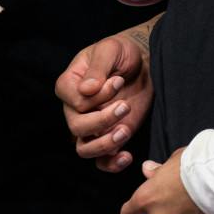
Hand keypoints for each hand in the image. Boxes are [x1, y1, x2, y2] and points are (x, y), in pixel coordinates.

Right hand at [56, 21, 155, 170]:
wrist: (144, 64)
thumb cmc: (122, 53)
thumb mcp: (110, 50)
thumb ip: (98, 67)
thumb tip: (86, 90)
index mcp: (69, 85)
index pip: (75, 102)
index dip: (97, 97)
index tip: (117, 81)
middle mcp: (74, 109)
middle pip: (77, 127)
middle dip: (103, 120)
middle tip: (124, 106)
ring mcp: (91, 126)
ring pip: (85, 149)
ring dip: (106, 144)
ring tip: (125, 130)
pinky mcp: (109, 137)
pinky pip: (101, 161)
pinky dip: (111, 164)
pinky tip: (127, 155)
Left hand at [121, 146, 213, 213]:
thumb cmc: (193, 165)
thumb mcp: (172, 161)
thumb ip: (158, 171)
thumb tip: (147, 170)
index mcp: (147, 200)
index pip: (128, 213)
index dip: (132, 211)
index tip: (137, 209)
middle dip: (166, 211)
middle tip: (181, 196)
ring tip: (199, 201)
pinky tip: (211, 209)